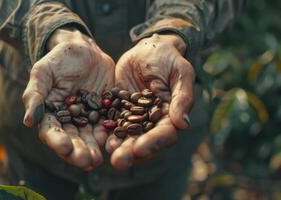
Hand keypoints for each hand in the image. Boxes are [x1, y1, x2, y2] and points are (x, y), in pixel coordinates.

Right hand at [22, 28, 114, 169]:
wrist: (85, 50)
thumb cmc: (59, 59)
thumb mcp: (44, 71)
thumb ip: (35, 94)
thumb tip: (28, 121)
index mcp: (51, 114)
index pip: (52, 132)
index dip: (58, 141)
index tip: (65, 148)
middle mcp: (70, 121)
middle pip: (73, 140)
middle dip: (79, 152)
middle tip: (86, 162)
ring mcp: (89, 118)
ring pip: (91, 138)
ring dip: (94, 150)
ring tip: (99, 160)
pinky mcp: (107, 113)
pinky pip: (110, 126)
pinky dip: (112, 135)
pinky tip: (117, 143)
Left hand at [106, 33, 194, 169]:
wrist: (148, 49)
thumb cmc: (169, 59)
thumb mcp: (180, 73)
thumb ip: (182, 98)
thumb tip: (182, 124)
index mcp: (170, 116)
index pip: (164, 134)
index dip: (153, 142)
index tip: (140, 149)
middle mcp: (152, 122)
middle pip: (143, 141)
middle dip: (131, 152)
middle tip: (118, 161)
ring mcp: (134, 117)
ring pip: (126, 137)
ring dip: (118, 147)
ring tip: (107, 155)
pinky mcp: (118, 110)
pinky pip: (112, 123)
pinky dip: (106, 132)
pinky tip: (98, 139)